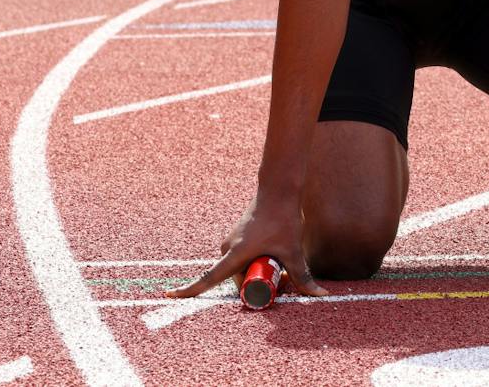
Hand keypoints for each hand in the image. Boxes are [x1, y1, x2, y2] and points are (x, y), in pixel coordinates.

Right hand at [165, 193, 325, 299]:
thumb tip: (318, 294)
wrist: (279, 190)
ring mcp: (230, 243)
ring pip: (239, 270)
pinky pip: (241, 259)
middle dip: (255, 286)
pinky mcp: (237, 238)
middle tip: (281, 283)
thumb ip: (302, 275)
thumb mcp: (293, 250)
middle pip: (235, 280)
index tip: (169, 298)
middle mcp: (227, 249)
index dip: (188, 291)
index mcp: (233, 255)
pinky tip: (274, 257)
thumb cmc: (283, 219)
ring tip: (282, 268)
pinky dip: (255, 263)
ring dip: (256, 273)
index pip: (207, 279)